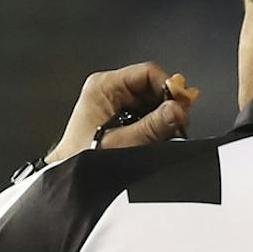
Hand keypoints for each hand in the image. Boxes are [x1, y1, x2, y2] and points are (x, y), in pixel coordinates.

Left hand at [45, 63, 198, 163]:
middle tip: (178, 124)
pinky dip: (159, 126)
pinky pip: (149, 115)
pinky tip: (158, 138)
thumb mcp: (123, 143)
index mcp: (103, 87)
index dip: (168, 88)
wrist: (69, 178)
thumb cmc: (81, 160)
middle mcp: (110, 91)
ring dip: (165, 118)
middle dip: (169, 106)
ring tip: (166, 134)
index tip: (182, 106)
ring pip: (154, 102)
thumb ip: (153, 126)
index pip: (147, 73)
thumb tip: (177, 110)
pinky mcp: (122, 117)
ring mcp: (116, 104)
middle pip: (153, 88)